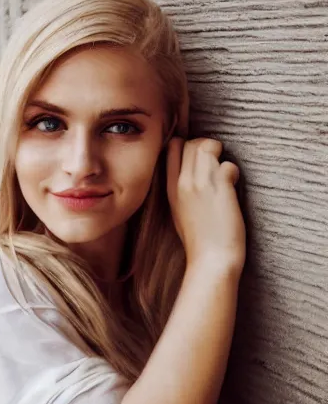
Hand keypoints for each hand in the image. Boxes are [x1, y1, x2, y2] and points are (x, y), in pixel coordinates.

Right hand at [166, 137, 245, 272]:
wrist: (210, 260)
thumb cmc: (198, 240)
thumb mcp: (179, 212)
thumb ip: (181, 189)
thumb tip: (191, 172)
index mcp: (170, 188)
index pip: (171, 148)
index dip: (187, 145)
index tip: (198, 158)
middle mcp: (182, 183)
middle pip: (191, 143)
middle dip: (206, 147)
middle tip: (216, 164)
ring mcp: (200, 184)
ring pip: (208, 146)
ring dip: (221, 157)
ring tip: (225, 176)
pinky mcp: (220, 188)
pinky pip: (228, 164)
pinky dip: (233, 172)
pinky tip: (233, 188)